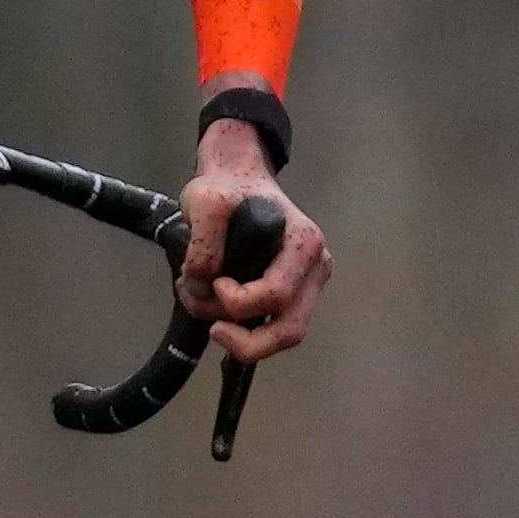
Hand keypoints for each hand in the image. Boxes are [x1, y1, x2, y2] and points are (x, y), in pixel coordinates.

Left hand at [177, 115, 328, 360]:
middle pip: (291, 329)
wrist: (238, 176)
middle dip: (247, 341)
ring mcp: (309, 282)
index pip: (276, 293)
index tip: (211, 281)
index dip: (237, 300)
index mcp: (304, 243)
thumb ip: (202, 245)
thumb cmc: (228, 186)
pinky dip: (247, 330)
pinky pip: (277, 325)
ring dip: (245, 338)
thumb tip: (202, 287)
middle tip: (213, 330)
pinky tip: (219, 312)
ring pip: (287, 334)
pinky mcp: (295, 292)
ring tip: (208, 314)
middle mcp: (316, 267)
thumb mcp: (205, 203)